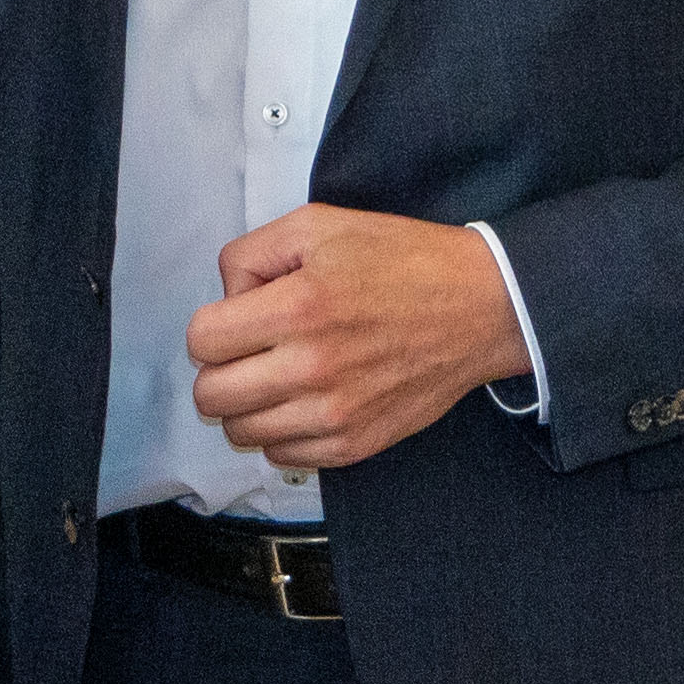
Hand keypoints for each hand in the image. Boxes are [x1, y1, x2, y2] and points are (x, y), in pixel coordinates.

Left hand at [183, 203, 528, 470]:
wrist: (481, 306)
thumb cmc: (402, 261)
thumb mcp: (317, 226)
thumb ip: (250, 255)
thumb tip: (225, 300)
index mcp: (298, 307)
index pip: (202, 342)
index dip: (212, 328)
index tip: (237, 321)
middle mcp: (312, 367)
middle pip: (211, 397)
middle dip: (219, 371)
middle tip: (248, 354)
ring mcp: (335, 413)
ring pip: (241, 433)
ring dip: (247, 406)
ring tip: (276, 377)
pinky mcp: (356, 443)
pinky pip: (283, 457)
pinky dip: (282, 434)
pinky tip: (303, 402)